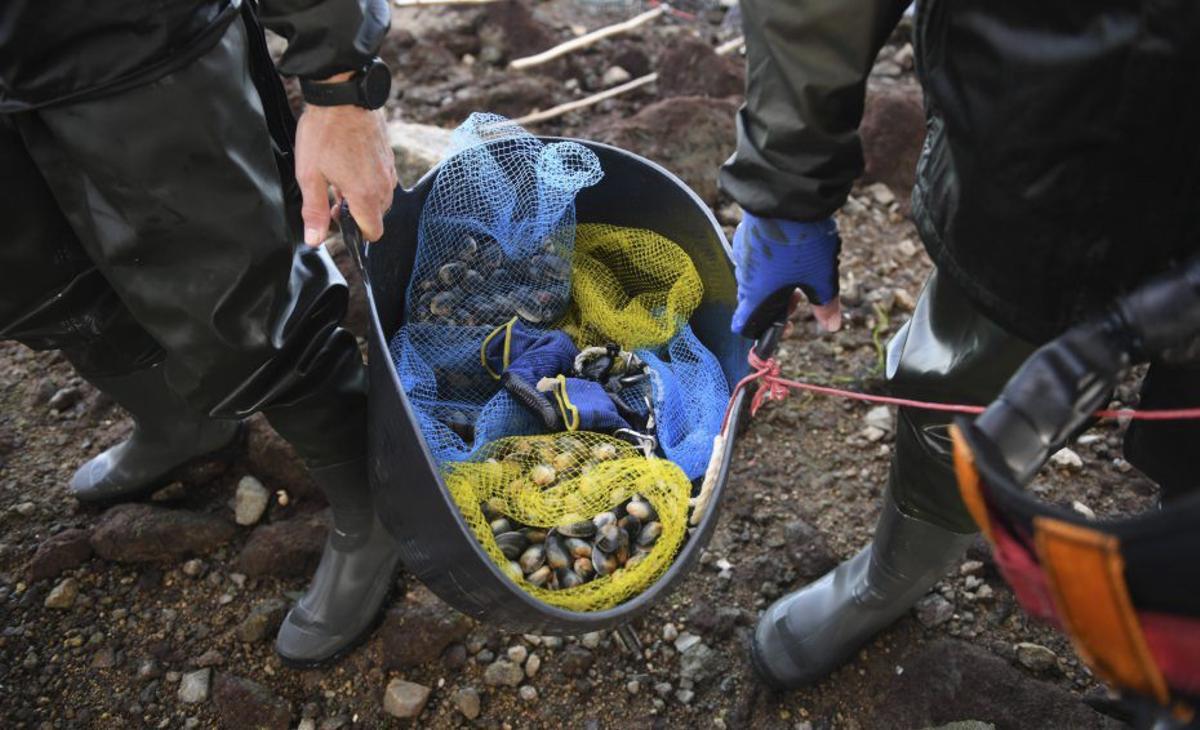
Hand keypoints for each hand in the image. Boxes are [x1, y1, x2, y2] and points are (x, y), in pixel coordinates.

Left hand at [294, 84, 396, 244]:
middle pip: (378, 216)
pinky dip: (370, 179)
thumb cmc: (324, 132)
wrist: (343, 94)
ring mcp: (389, 169)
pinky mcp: (389, 155)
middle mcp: (383, 185)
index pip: (373, 233)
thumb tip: (314, 240)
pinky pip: (384, 179)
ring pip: (382, 198)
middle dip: (358, 214)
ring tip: (341, 177)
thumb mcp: (310, 174)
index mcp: (365, 195)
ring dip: (364, 196)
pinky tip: (350, 163)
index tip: (337, 218)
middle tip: (334, 195)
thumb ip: (315, 211)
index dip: (355, 233)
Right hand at [730, 211, 841, 338]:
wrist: (786, 195)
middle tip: (802, 294)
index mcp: (755, 294)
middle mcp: (743, 276)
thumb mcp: (821, 277)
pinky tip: (792, 247)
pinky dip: (772, 261)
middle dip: (778, 303)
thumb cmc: (802, 243)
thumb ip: (825, 304)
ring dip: (776, 281)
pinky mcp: (747, 234)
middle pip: (754, 302)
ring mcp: (742, 253)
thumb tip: (831, 326)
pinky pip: (757, 257)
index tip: (788, 325)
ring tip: (802, 267)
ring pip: (757, 277)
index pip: (744, 325)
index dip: (764, 333)